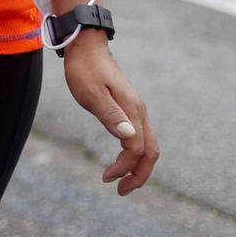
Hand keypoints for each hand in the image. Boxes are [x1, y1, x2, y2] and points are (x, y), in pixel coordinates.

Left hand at [62, 32, 157, 193]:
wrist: (86, 46)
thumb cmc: (85, 69)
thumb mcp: (91, 92)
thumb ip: (109, 114)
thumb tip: (128, 137)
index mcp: (132, 110)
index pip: (136, 148)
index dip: (124, 167)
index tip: (106, 177)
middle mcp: (139, 112)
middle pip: (150, 152)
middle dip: (139, 175)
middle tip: (120, 190)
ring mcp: (136, 110)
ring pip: (146, 145)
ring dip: (136, 166)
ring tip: (120, 181)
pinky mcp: (129, 109)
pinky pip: (139, 137)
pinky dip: (133, 154)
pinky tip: (120, 159)